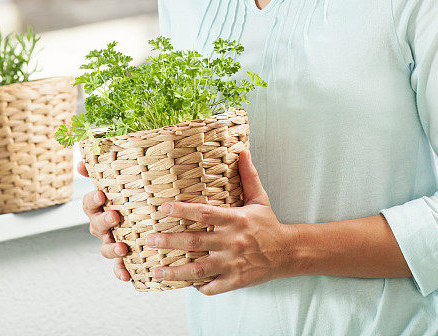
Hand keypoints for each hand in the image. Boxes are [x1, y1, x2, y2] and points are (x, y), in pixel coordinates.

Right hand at [78, 160, 130, 281]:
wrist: (144, 217)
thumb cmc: (127, 195)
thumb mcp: (118, 180)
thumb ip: (102, 169)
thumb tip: (82, 159)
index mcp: (99, 207)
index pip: (89, 203)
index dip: (93, 200)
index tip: (101, 195)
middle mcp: (102, 225)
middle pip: (95, 225)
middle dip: (104, 221)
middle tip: (115, 216)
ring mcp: (110, 241)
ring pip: (105, 248)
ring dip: (112, 248)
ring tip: (123, 247)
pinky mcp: (122, 257)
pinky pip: (118, 267)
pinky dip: (120, 272)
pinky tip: (127, 275)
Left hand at [144, 146, 299, 294]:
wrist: (288, 253)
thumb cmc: (268, 224)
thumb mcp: (259, 198)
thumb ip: (248, 176)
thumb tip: (242, 150)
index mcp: (235, 220)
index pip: (204, 213)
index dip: (182, 210)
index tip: (163, 207)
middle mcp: (232, 242)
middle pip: (195, 242)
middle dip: (169, 241)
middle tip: (149, 240)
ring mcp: (233, 264)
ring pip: (199, 270)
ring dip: (175, 272)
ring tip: (155, 272)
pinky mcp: (236, 281)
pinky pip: (213, 287)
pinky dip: (197, 287)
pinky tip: (183, 284)